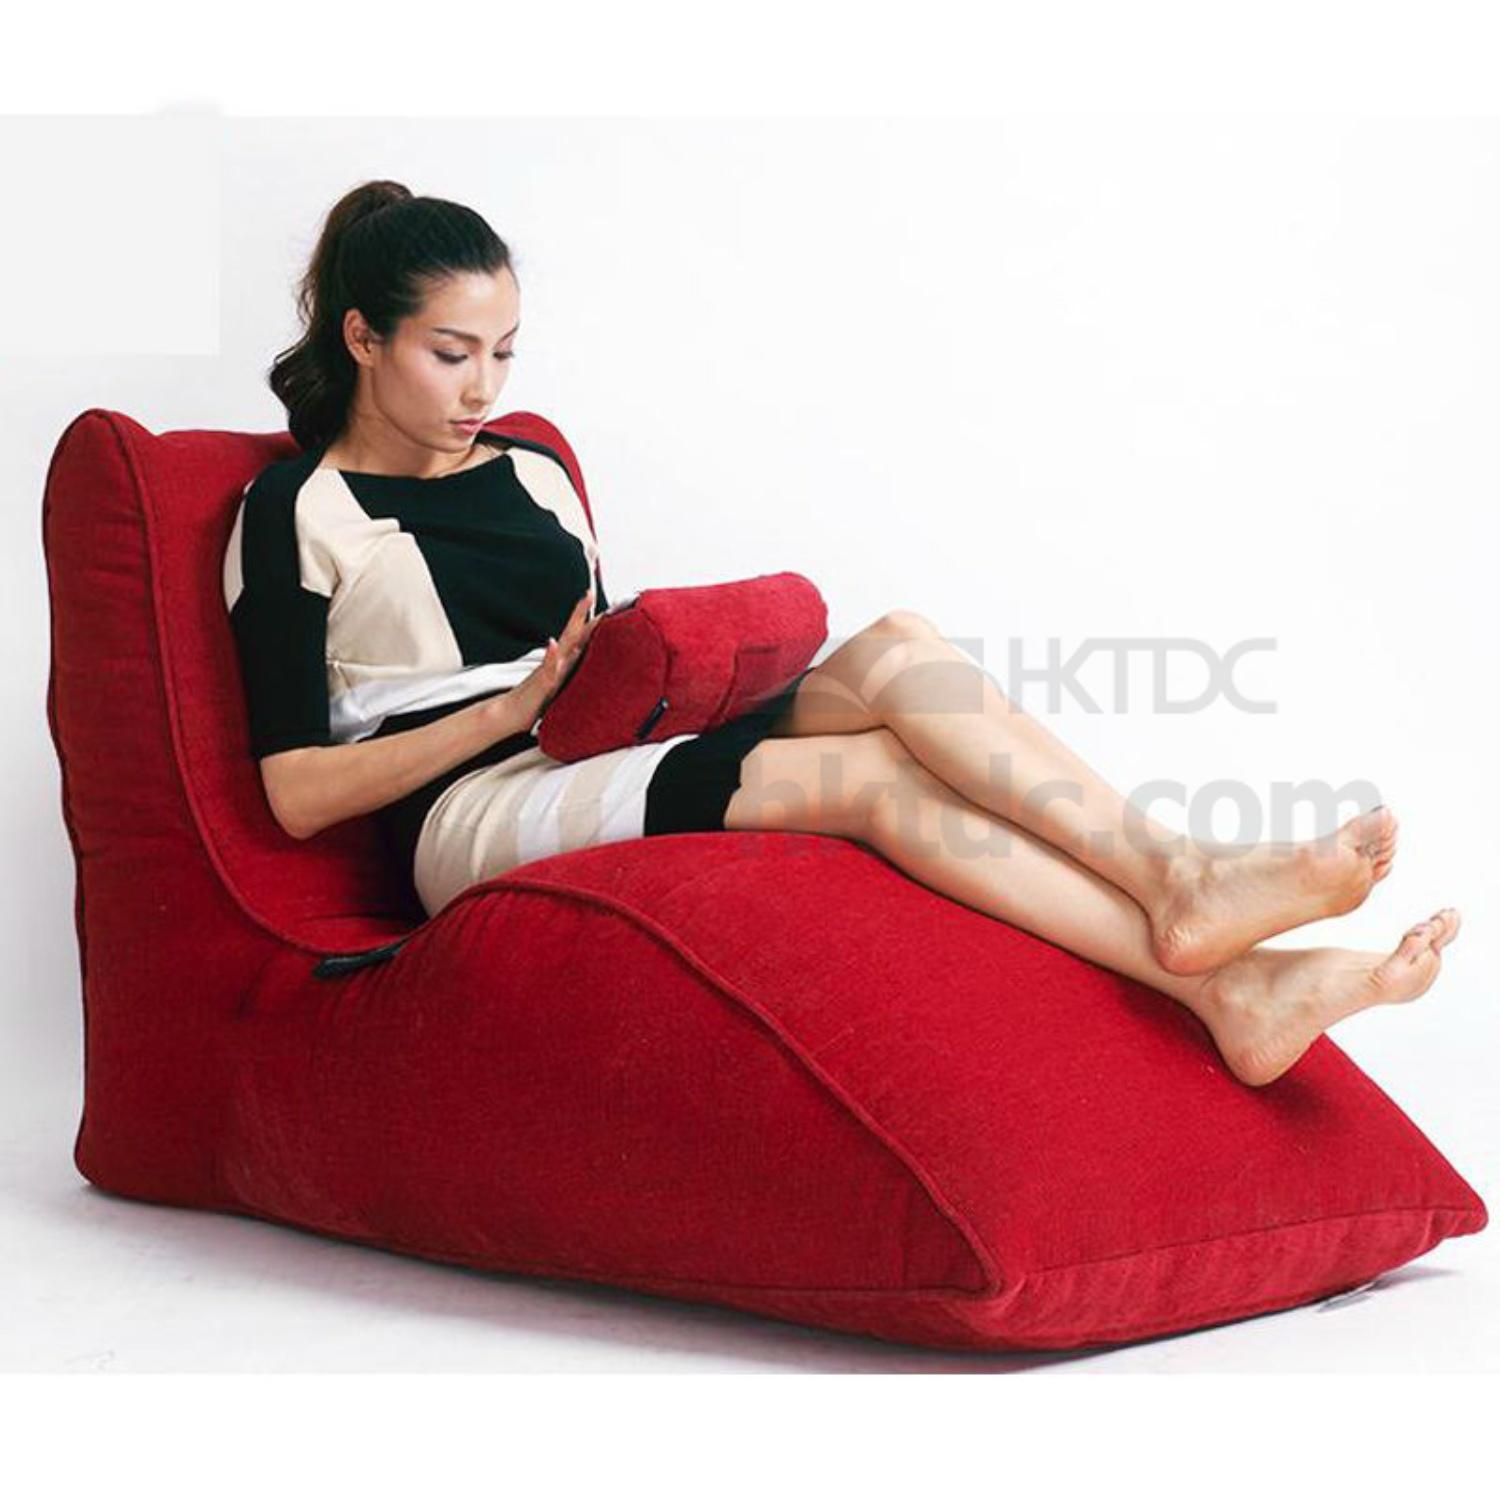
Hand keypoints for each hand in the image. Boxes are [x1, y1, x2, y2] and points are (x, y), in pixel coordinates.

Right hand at [507, 589, 599, 728]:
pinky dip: (551, 656)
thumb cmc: (536, 701)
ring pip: (562, 645)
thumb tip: (582, 662)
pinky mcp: (540, 685)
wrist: (509, 714)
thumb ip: (570, 672)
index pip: (578, 638)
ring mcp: (548, 671)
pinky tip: (553, 643)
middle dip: (581, 612)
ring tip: (581, 607)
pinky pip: (547, 669)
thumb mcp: (559, 685)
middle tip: (589, 593)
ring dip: (572, 626)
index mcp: (563, 662)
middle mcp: (556, 662)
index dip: (591, 621)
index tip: (604, 604)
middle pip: (572, 633)